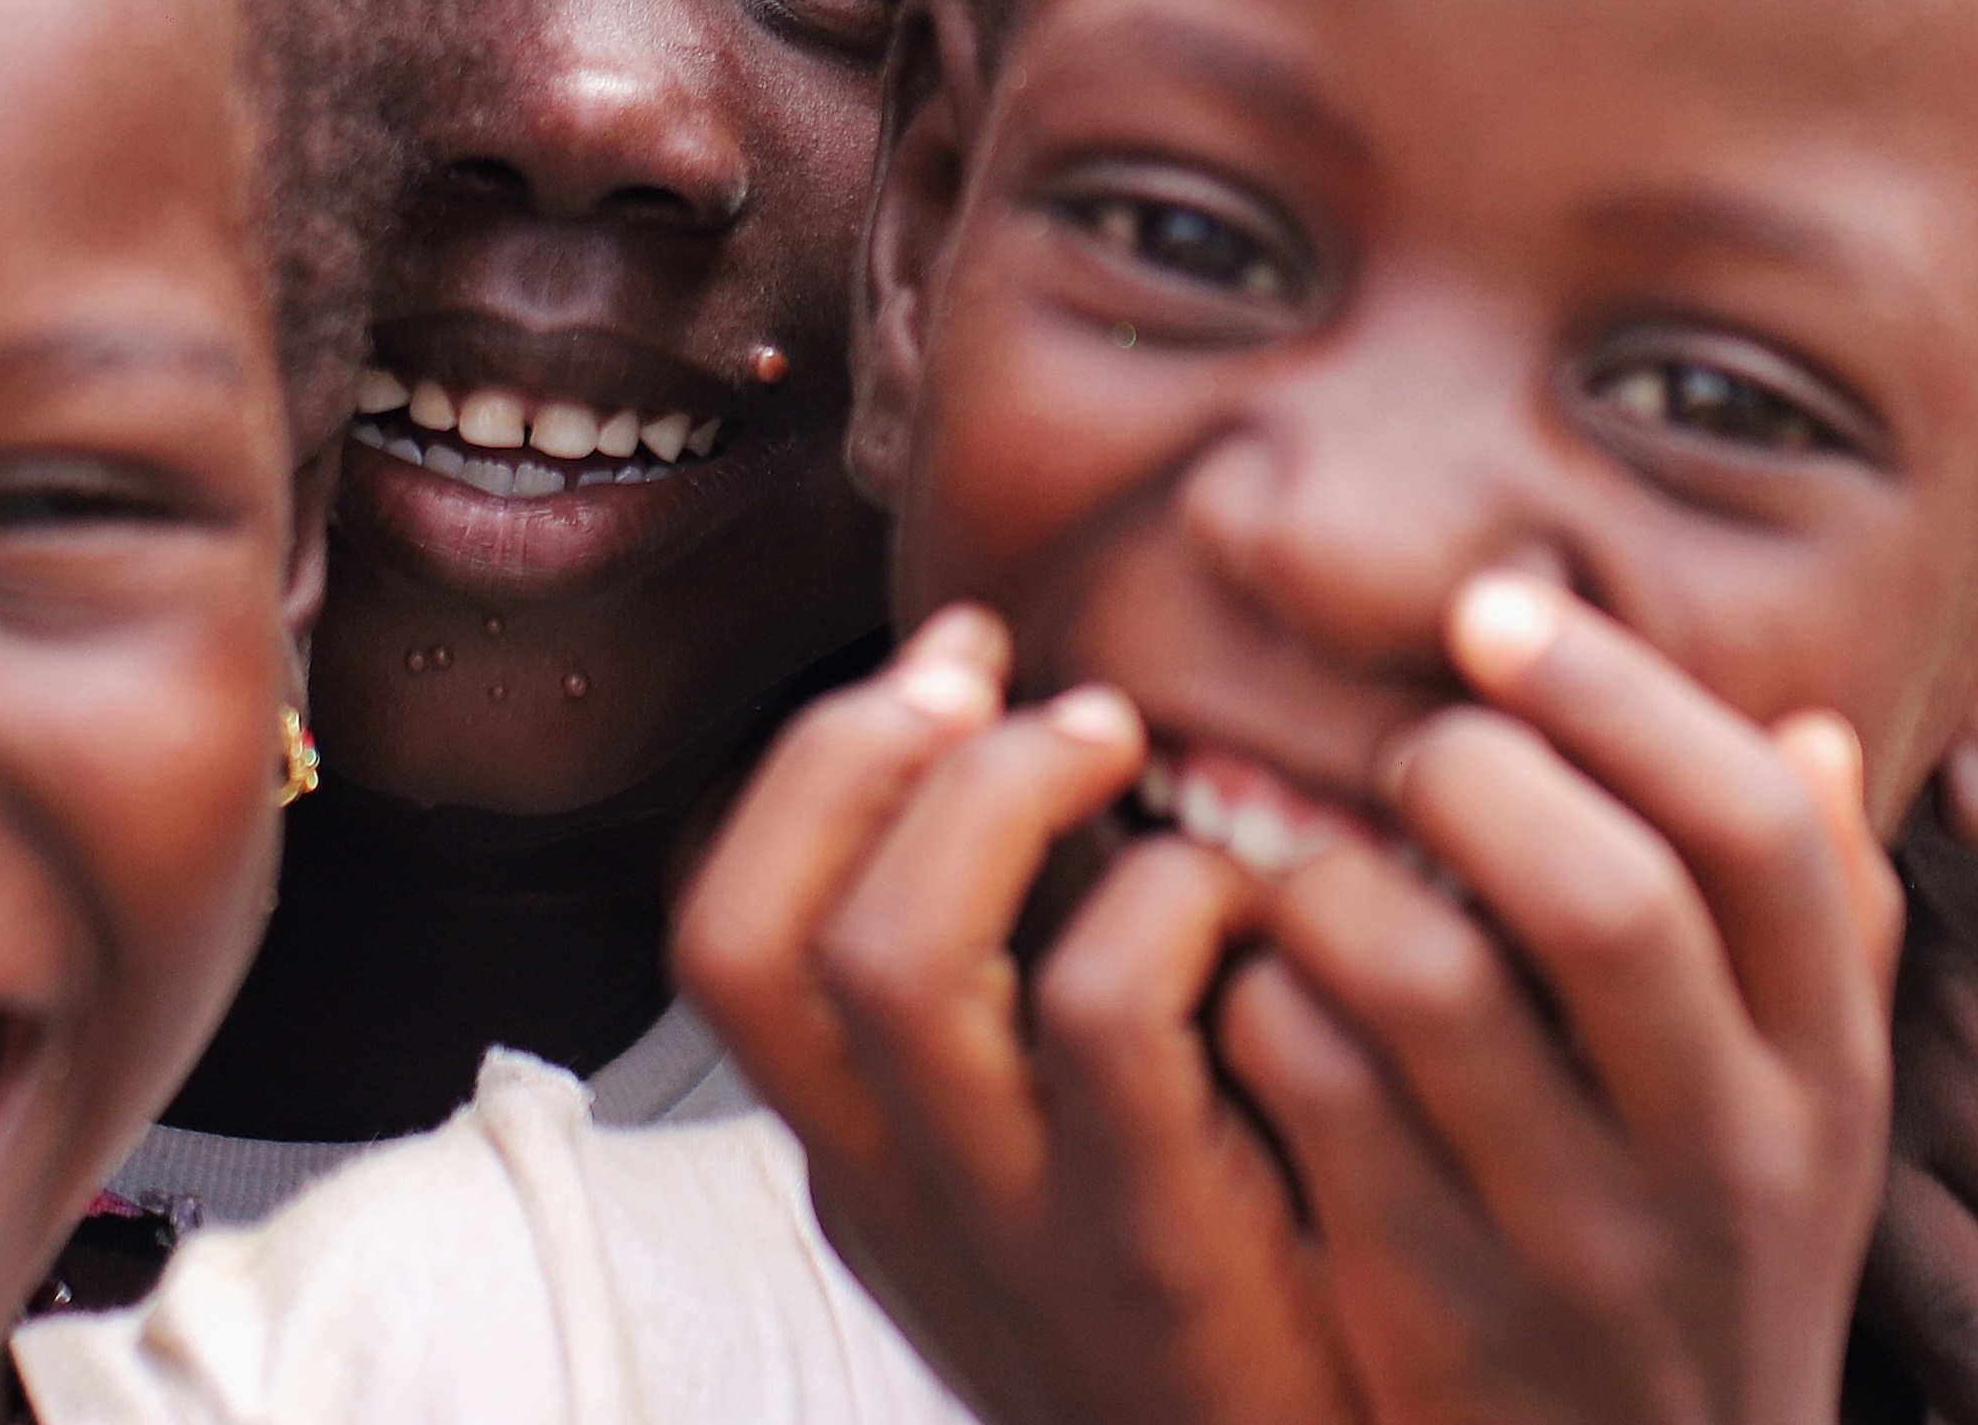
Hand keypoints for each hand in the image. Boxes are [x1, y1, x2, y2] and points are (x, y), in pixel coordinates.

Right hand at [677, 605, 1365, 1424]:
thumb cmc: (1255, 1307)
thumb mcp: (1078, 1170)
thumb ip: (1043, 1009)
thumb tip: (1063, 754)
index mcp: (866, 1162)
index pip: (722, 935)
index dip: (810, 766)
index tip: (947, 670)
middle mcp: (897, 1195)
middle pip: (746, 934)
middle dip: (861, 748)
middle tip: (1008, 679)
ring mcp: (1010, 1232)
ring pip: (893, 955)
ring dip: (1002, 793)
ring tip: (1116, 743)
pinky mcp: (1154, 1256)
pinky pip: (1106, 1008)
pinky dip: (1172, 895)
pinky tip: (1249, 899)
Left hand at [1208, 574, 1897, 1424]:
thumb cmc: (1695, 1270)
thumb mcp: (1805, 1126)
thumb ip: (1821, 937)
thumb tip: (1810, 729)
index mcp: (1822, 1078)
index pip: (1761, 834)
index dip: (1621, 692)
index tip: (1494, 613)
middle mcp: (1723, 1160)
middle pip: (1606, 898)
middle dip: (1475, 775)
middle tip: (1413, 750)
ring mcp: (1578, 1250)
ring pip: (1432, 986)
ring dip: (1340, 884)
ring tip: (1316, 865)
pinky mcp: (1434, 1317)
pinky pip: (1318, 1101)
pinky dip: (1268, 1008)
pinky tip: (1263, 993)